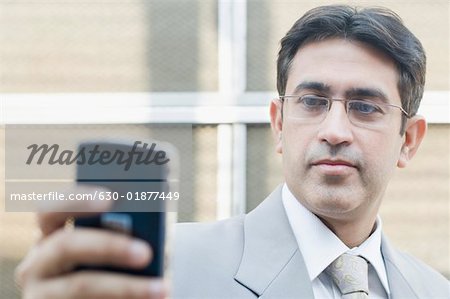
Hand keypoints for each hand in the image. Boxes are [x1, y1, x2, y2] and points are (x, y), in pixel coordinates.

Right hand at [16, 200, 166, 298]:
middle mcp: (38, 262)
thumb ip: (116, 236)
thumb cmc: (103, 272)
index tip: (109, 198)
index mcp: (50, 236)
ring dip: (126, 287)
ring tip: (161, 288)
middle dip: (110, 246)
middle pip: (66, 245)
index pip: (51, 209)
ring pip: (80, 286)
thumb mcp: (103, 253)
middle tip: (146, 253)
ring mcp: (39, 293)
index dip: (77, 200)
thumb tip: (148, 231)